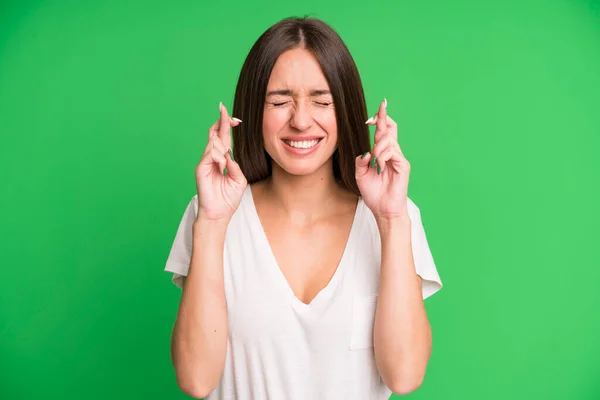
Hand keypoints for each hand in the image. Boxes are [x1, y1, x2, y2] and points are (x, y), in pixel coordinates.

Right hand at [195, 102, 246, 221]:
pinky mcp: (200, 169)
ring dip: (222, 149)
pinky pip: (209, 155)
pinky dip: (218, 158)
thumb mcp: (239, 180)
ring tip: (224, 165)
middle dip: (221, 120)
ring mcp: (205, 163)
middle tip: (223, 107)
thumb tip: (229, 154)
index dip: (227, 126)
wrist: (219, 214)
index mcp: (222, 160)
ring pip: (213, 143)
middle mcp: (212, 158)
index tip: (235, 118)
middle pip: (215, 134)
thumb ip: (235, 166)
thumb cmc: (228, 199)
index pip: (223, 138)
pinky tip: (221, 166)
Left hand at [355, 99, 410, 220]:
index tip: (370, 115)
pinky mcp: (403, 166)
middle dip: (383, 116)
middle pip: (390, 129)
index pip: (383, 132)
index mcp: (382, 154)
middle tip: (381, 105)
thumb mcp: (360, 175)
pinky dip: (383, 156)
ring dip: (378, 146)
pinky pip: (393, 152)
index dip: (379, 121)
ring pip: (389, 140)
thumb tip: (364, 152)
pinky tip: (380, 164)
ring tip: (375, 159)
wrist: (383, 210)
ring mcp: (398, 159)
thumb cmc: (374, 194)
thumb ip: (360, 161)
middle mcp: (392, 154)